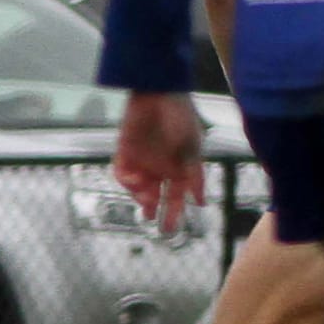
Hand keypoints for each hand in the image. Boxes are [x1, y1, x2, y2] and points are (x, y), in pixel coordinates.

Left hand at [114, 92, 205, 235]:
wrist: (157, 94)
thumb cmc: (180, 120)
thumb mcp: (192, 150)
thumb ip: (195, 177)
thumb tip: (201, 203)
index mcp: (179, 167)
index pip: (176, 195)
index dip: (175, 212)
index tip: (171, 229)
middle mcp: (160, 166)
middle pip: (156, 196)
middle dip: (154, 210)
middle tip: (155, 223)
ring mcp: (142, 160)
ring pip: (138, 188)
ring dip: (140, 196)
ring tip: (146, 197)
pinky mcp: (125, 152)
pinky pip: (122, 173)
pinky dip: (126, 181)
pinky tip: (134, 180)